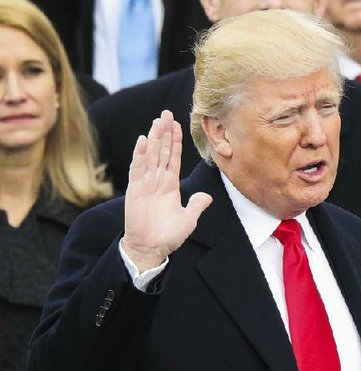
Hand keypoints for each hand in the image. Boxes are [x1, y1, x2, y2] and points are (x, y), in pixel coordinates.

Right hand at [121, 110, 212, 271]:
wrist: (151, 248)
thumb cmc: (168, 235)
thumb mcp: (188, 219)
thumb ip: (196, 205)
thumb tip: (207, 196)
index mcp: (170, 184)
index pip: (173, 157)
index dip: (175, 141)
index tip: (176, 124)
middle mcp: (157, 180)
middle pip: (162, 151)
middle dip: (164, 132)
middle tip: (166, 113)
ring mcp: (146, 183)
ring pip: (151, 155)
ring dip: (154, 138)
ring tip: (158, 120)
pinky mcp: (135, 190)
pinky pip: (138, 169)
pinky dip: (140, 155)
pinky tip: (143, 140)